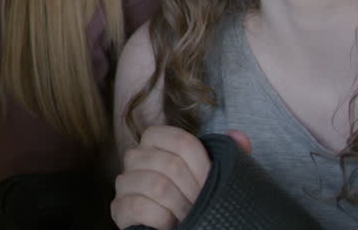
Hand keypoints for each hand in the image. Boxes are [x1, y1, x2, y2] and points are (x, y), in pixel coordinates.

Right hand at [111, 127, 251, 229]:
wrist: (174, 227)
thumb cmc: (193, 199)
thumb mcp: (211, 176)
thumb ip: (226, 156)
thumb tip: (239, 137)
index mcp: (156, 142)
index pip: (180, 140)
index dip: (201, 165)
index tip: (209, 184)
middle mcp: (135, 157)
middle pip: (170, 164)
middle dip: (192, 191)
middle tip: (201, 206)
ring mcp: (124, 181)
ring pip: (156, 185)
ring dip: (179, 207)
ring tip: (188, 216)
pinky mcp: (118, 206)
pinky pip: (139, 206)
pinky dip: (162, 218)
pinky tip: (170, 224)